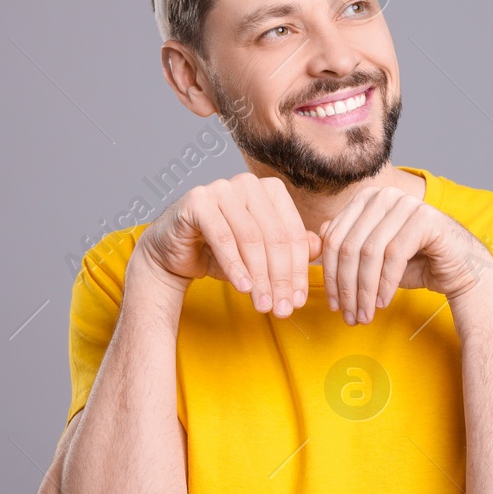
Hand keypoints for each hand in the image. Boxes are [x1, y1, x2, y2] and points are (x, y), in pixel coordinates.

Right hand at [132, 172, 320, 316]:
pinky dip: (234, 266)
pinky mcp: (197, 200)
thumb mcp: (261, 255)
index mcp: (271, 191)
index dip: (299, 270)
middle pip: (275, 237)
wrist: (173, 253)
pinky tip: (242, 288)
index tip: (299, 300)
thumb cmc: (220, 251)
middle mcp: (249, 184)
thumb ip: (291, 249)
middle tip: (283, 309)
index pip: (293, 234)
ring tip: (263, 305)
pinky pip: (223, 237)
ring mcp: (222, 188)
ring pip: (251, 239)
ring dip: (259, 277)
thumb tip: (320, 249)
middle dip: (281, 278)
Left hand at [315, 185, 492, 323]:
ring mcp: (405, 203)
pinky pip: (394, 255)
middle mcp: (383, 195)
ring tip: (364, 315)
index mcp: (365, 199)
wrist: (461, 270)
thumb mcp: (373, 258)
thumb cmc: (415, 264)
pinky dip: (384, 284)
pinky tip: (383, 303)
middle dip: (345, 287)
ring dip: (364, 291)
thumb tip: (312, 250)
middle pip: (349, 246)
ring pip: (369, 252)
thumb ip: (346, 247)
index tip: (334, 305)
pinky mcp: (425, 218)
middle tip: (348, 316)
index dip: (329, 275)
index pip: (334, 239)